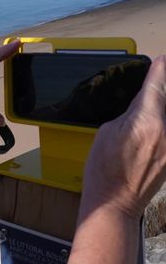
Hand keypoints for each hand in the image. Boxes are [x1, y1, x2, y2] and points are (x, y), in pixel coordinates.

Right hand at [82, 55, 165, 219]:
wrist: (114, 202)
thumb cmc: (104, 170)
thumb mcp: (107, 132)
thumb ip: (129, 114)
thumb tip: (141, 106)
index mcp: (148, 122)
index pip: (157, 88)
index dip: (159, 71)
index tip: (161, 61)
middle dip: (162, 90)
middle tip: (159, 79)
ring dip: (161, 109)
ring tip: (148, 110)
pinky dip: (161, 125)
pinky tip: (151, 128)